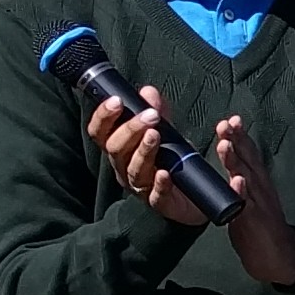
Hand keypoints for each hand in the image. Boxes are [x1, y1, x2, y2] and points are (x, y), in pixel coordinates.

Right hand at [85, 85, 215, 228]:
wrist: (194, 195)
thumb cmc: (171, 160)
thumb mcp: (165, 132)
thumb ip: (156, 112)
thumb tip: (148, 92)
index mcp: (120, 150)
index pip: (100, 133)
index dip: (103, 117)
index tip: (116, 100)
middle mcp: (124, 168)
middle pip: (116, 149)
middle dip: (130, 129)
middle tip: (151, 115)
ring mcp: (141, 187)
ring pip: (134, 170)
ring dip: (144, 151)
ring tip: (156, 135)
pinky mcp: (160, 202)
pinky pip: (156, 195)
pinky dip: (160, 184)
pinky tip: (165, 173)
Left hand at [213, 117, 294, 287]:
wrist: (281, 258)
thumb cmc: (262, 230)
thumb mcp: (250, 202)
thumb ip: (241, 186)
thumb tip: (231, 170)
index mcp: (259, 184)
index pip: (250, 156)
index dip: (241, 138)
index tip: (232, 120)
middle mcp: (261, 190)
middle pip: (249, 161)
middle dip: (237, 141)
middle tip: (226, 124)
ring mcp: (259, 205)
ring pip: (246, 178)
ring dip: (236, 161)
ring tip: (225, 145)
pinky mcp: (255, 222)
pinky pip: (247, 205)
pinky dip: (242, 193)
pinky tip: (237, 182)